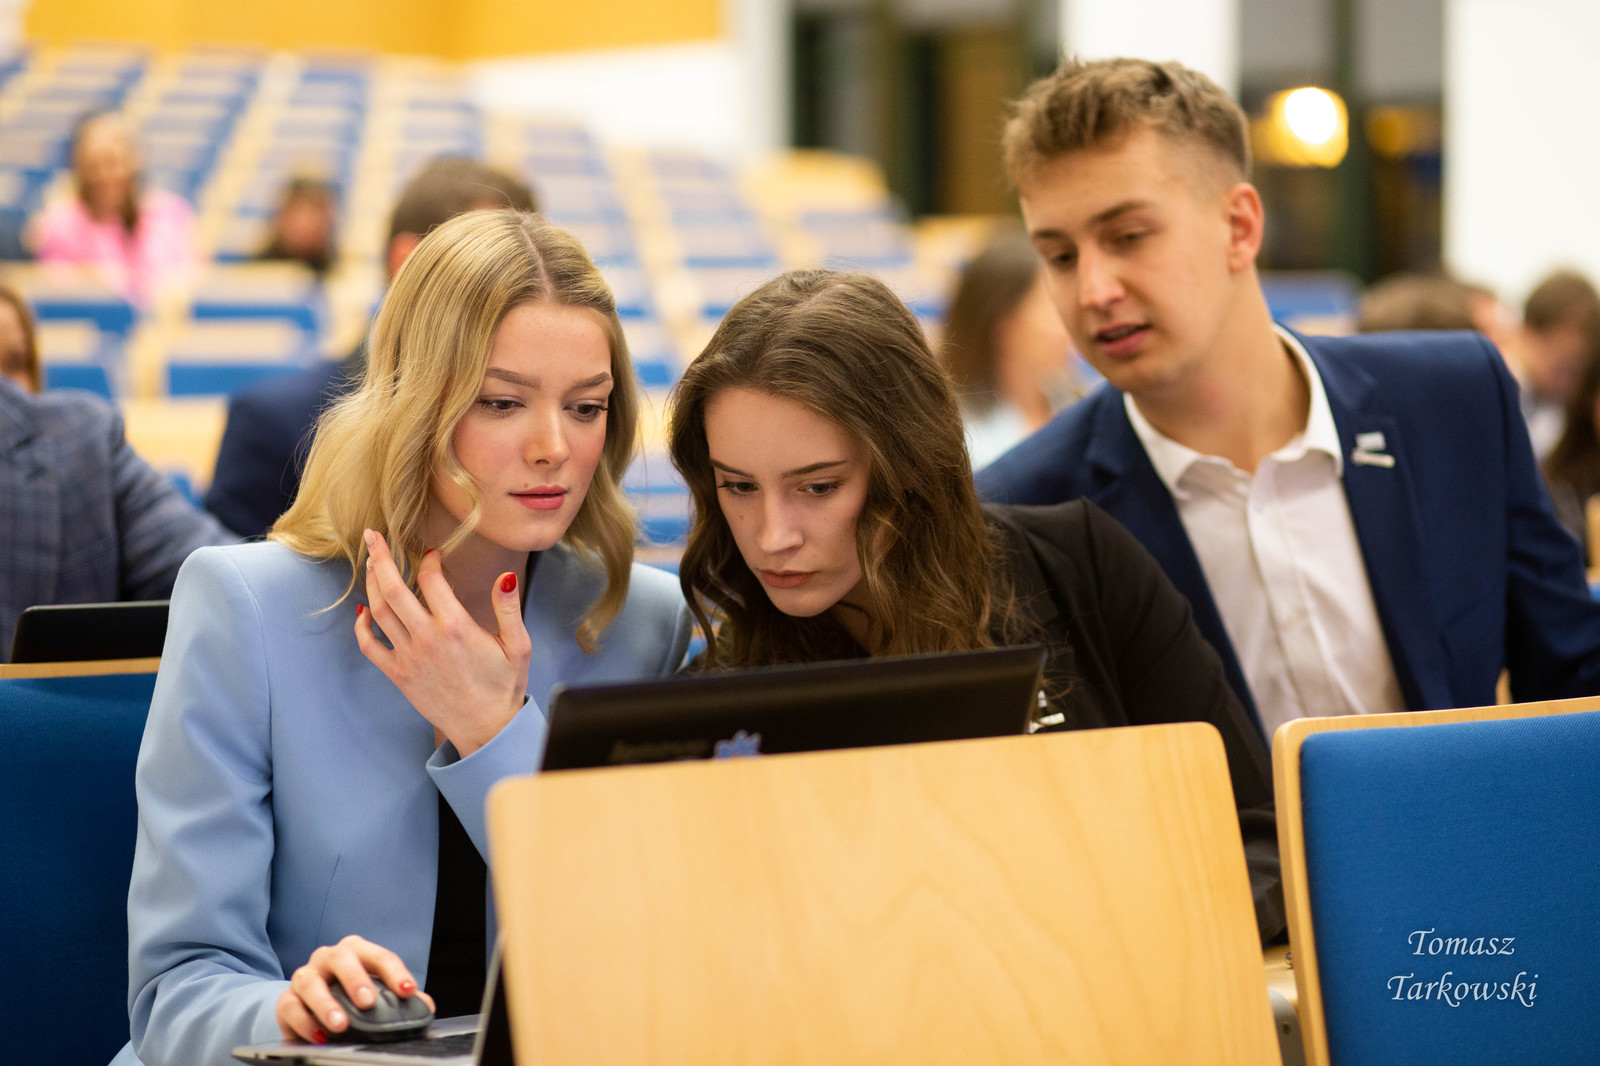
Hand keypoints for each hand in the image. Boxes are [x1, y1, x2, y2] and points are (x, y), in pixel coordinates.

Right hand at [276, 934, 433, 1042]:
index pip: (379, 956)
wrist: (309, 1004)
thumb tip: (425, 1006)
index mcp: (357, 951)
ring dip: (326, 1004)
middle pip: (342, 958)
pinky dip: (305, 1023)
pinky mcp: (286, 999)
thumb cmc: (349, 994)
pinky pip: (291, 1007)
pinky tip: (320, 1036)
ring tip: (341, 1025)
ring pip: (311, 982)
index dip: (395, 973)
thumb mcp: (375, 992)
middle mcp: (329, 958)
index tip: (407, 991)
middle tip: (368, 1003)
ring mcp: (306, 976)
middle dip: (356, 980)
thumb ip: (398, 998)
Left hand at [355, 529, 531, 755]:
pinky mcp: (398, 674)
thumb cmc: (504, 686)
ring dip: (371, 582)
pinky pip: (369, 645)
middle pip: (393, 588)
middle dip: (381, 556)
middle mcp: (427, 638)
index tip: (432, 553)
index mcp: (457, 627)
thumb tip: (505, 577)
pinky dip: (361, 625)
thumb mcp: (518, 645)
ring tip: (371, 563)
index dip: (429, 560)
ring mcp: (408, 657)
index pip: (431, 580)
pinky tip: (363, 611)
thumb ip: (508, 608)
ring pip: (379, 611)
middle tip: (373, 536)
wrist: (486, 728)